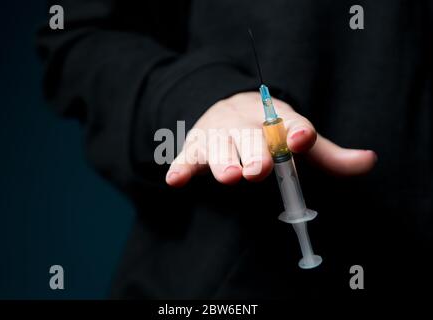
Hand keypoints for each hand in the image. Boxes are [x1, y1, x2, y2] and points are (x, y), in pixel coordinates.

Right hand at [166, 92, 376, 186]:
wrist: (227, 106)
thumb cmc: (267, 130)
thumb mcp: (297, 136)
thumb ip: (330, 155)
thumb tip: (369, 161)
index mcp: (275, 120)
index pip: (289, 123)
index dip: (296, 132)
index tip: (302, 138)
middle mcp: (246, 125)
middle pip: (250, 138)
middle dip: (255, 153)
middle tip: (258, 169)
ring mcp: (218, 136)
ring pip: (218, 147)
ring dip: (221, 160)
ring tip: (228, 175)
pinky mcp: (195, 148)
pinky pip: (186, 158)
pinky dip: (180, 167)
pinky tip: (176, 179)